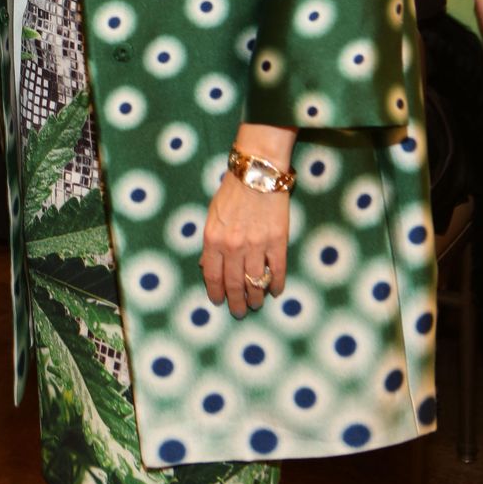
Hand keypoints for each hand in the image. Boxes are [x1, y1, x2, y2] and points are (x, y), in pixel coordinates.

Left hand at [200, 173, 288, 316]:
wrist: (257, 172)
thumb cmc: (232, 190)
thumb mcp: (212, 214)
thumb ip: (210, 242)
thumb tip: (205, 265)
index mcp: (213, 239)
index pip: (212, 276)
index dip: (216, 293)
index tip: (219, 302)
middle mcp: (233, 246)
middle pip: (234, 284)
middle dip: (237, 302)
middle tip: (240, 311)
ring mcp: (257, 246)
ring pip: (255, 282)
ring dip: (256, 297)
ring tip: (256, 304)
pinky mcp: (278, 242)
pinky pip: (277, 272)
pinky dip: (276, 285)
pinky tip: (275, 291)